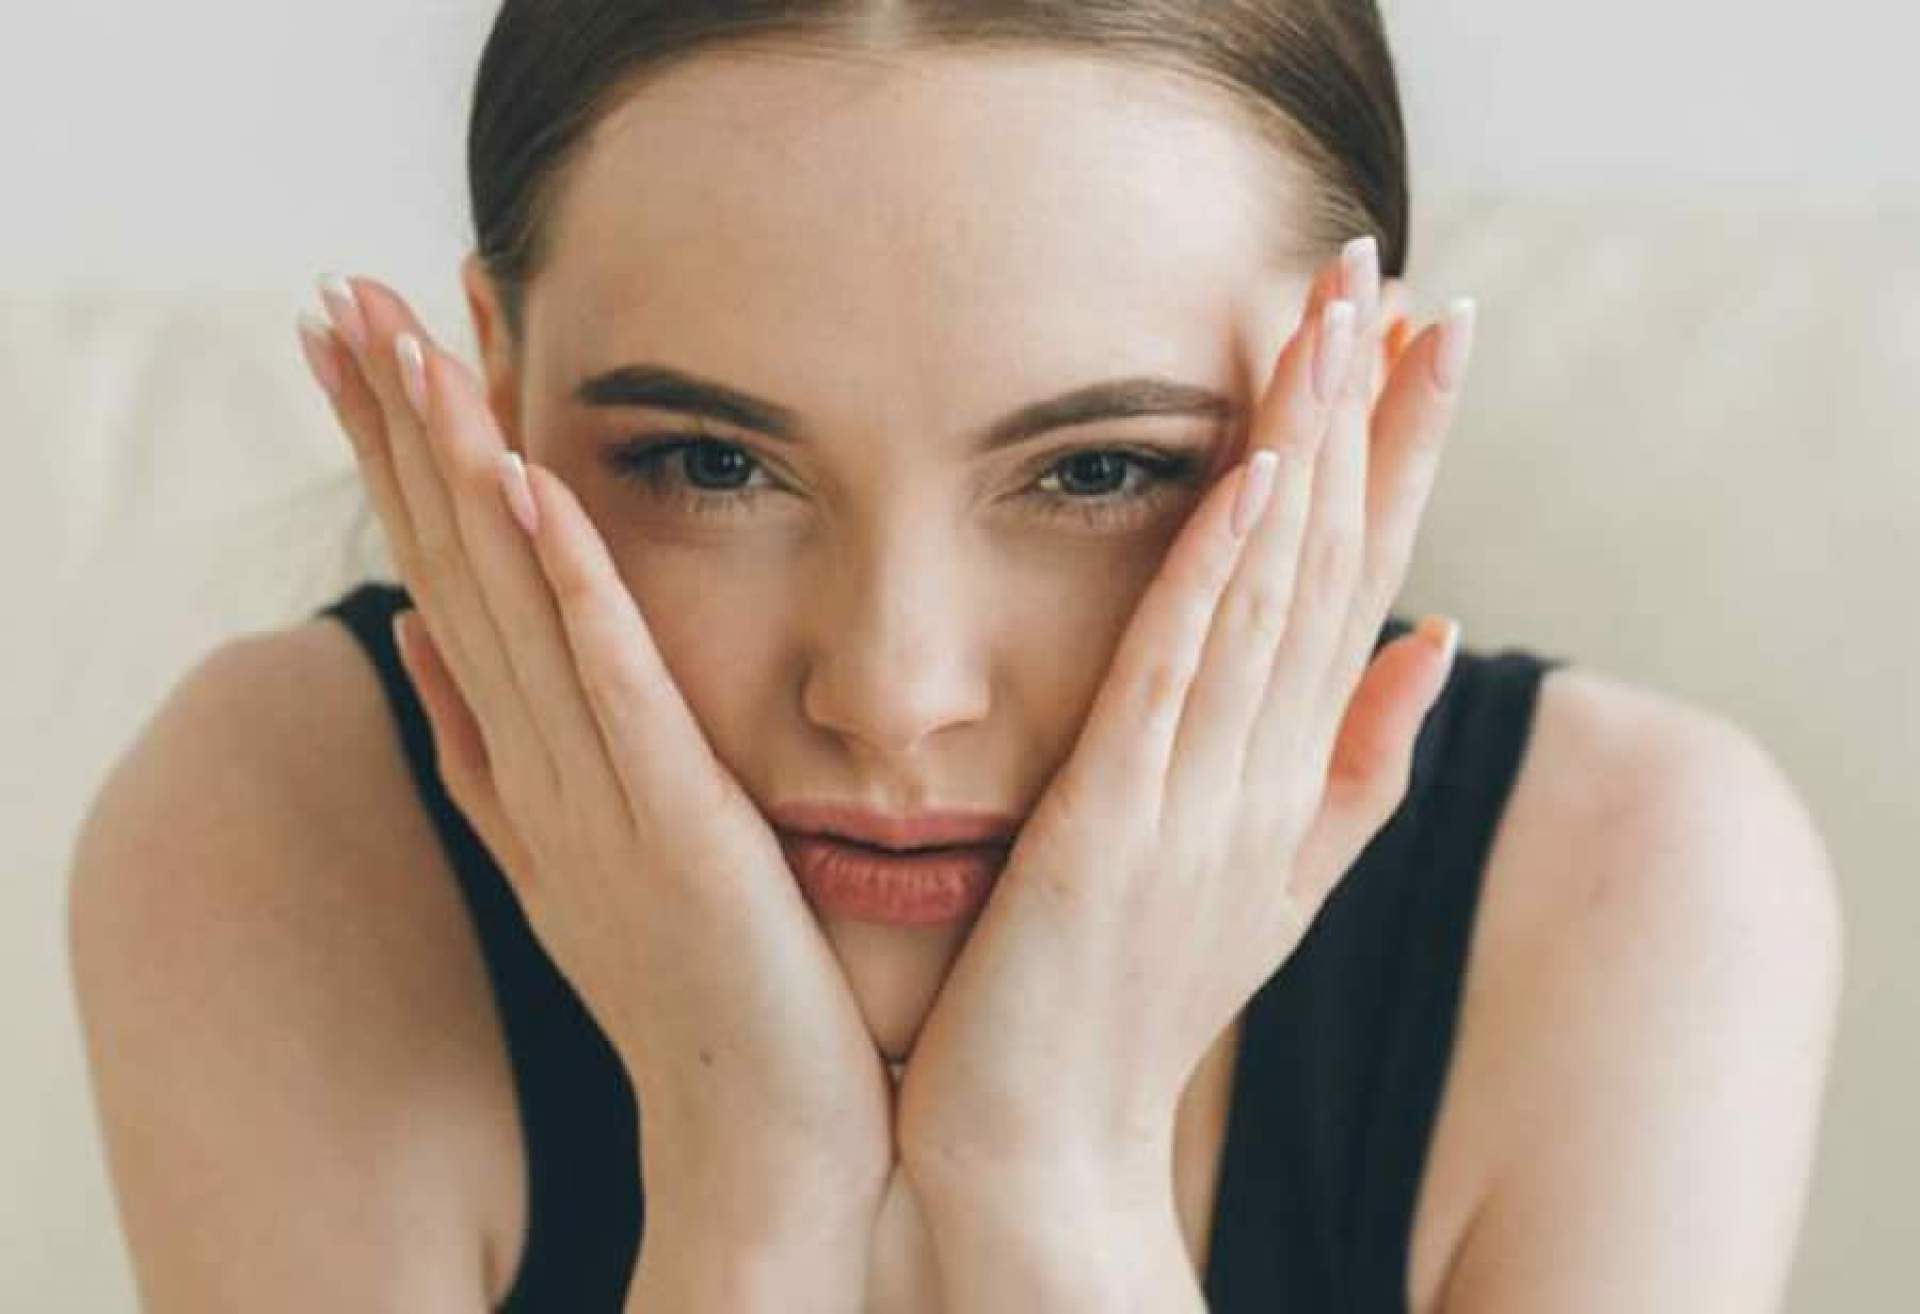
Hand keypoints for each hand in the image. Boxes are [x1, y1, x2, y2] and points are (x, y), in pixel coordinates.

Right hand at [295, 278, 893, 1256]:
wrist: (762, 1130)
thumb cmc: (700, 989)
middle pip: (448, 573)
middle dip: (390, 434)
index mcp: (522, 771)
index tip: (363, 353)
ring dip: (451, 467)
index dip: (397, 469)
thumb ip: (500, 759)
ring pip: (506, 603)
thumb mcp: (581, 861)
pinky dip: (560, 577)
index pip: (446, 588)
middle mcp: (534, 770)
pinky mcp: (667, 820)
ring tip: (400, 341)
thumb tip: (430, 656)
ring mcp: (591, 794)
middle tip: (337, 299)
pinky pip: (605, 677)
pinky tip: (524, 480)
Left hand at [894, 238, 1476, 1216]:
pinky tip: (1246, 476)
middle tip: (1388, 270)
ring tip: (1335, 322)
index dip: (1398, 456)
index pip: (1359, 584)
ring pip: (1267, 598)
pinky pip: (1174, 678)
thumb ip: (1354, 769)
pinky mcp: (1115, 832)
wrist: (1040, 1152)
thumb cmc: (1127, 1007)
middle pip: (1330, 565)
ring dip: (1307, 454)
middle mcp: (1263, 775)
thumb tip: (1440, 640)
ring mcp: (1198, 802)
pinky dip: (1217, 574)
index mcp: (1286, 776)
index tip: (1425, 335)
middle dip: (1367, 415)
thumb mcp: (1261, 884)